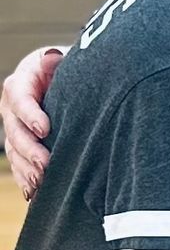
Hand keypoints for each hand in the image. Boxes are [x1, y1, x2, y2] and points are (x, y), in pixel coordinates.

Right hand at [3, 45, 63, 198]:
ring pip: (14, 151)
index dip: (29, 113)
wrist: (75, 84)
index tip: (45, 128)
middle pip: (14, 129)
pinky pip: (19, 164)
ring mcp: (16, 128)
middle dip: (29, 149)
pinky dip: (25, 179)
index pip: (19, 97)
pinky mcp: (22, 146)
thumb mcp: (71, 60)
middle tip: (46, 164)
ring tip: (42, 181)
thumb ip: (62, 63)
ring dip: (26, 168)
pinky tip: (35, 191)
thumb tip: (52, 58)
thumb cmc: (76, 70)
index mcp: (23, 81)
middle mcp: (13, 106)